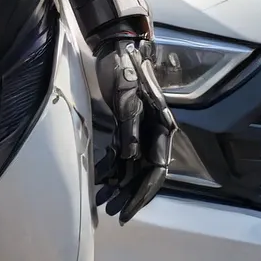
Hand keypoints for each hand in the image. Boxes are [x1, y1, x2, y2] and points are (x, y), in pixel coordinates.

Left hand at [93, 36, 176, 224]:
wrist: (118, 47)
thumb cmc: (124, 67)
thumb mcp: (126, 95)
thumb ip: (130, 126)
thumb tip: (129, 156)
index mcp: (161, 128)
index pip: (156, 170)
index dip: (143, 194)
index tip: (128, 212)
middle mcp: (154, 134)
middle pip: (144, 173)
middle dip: (129, 196)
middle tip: (112, 213)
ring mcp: (141, 132)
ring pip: (132, 168)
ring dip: (118, 186)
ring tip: (101, 203)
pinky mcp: (127, 128)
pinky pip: (121, 156)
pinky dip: (110, 169)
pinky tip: (99, 182)